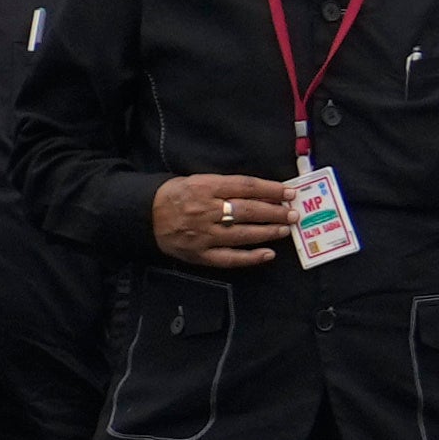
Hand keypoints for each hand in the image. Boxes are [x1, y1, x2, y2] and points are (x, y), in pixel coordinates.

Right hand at [154, 172, 299, 270]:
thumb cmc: (177, 194)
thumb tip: (264, 192)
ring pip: (242, 234)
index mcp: (205, 188)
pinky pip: (229, 258)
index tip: (290, 192)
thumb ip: (227, 186)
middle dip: (275, 212)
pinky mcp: (199, 254)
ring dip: (268, 232)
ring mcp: (203, 235)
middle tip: (293, 213)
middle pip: (247, 210)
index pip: (245, 187)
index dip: (271, 189)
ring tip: (285, 230)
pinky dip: (250, 257)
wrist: (145, 214)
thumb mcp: (199, 180)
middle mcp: (206, 211)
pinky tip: (268, 254)